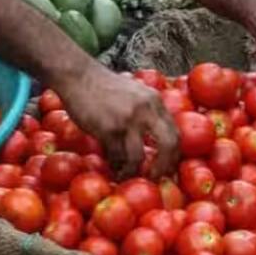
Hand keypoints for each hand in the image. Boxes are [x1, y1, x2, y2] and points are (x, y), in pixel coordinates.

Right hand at [57, 62, 178, 179]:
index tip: (167, 168)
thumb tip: (154, 140)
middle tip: (155, 177)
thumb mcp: (135, 92)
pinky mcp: (108, 128)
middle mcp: (146, 110)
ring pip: (138, 157)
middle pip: (168, 145)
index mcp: (155, 102)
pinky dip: (115, 166)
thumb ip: (147, 111)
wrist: (79, 76)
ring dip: (132, 171)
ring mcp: (127, 120)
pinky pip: (116, 156)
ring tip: (126, 176)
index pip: (176, 133)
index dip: (174, 155)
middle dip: (163, 167)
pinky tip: (113, 168)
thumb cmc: (105, 87)